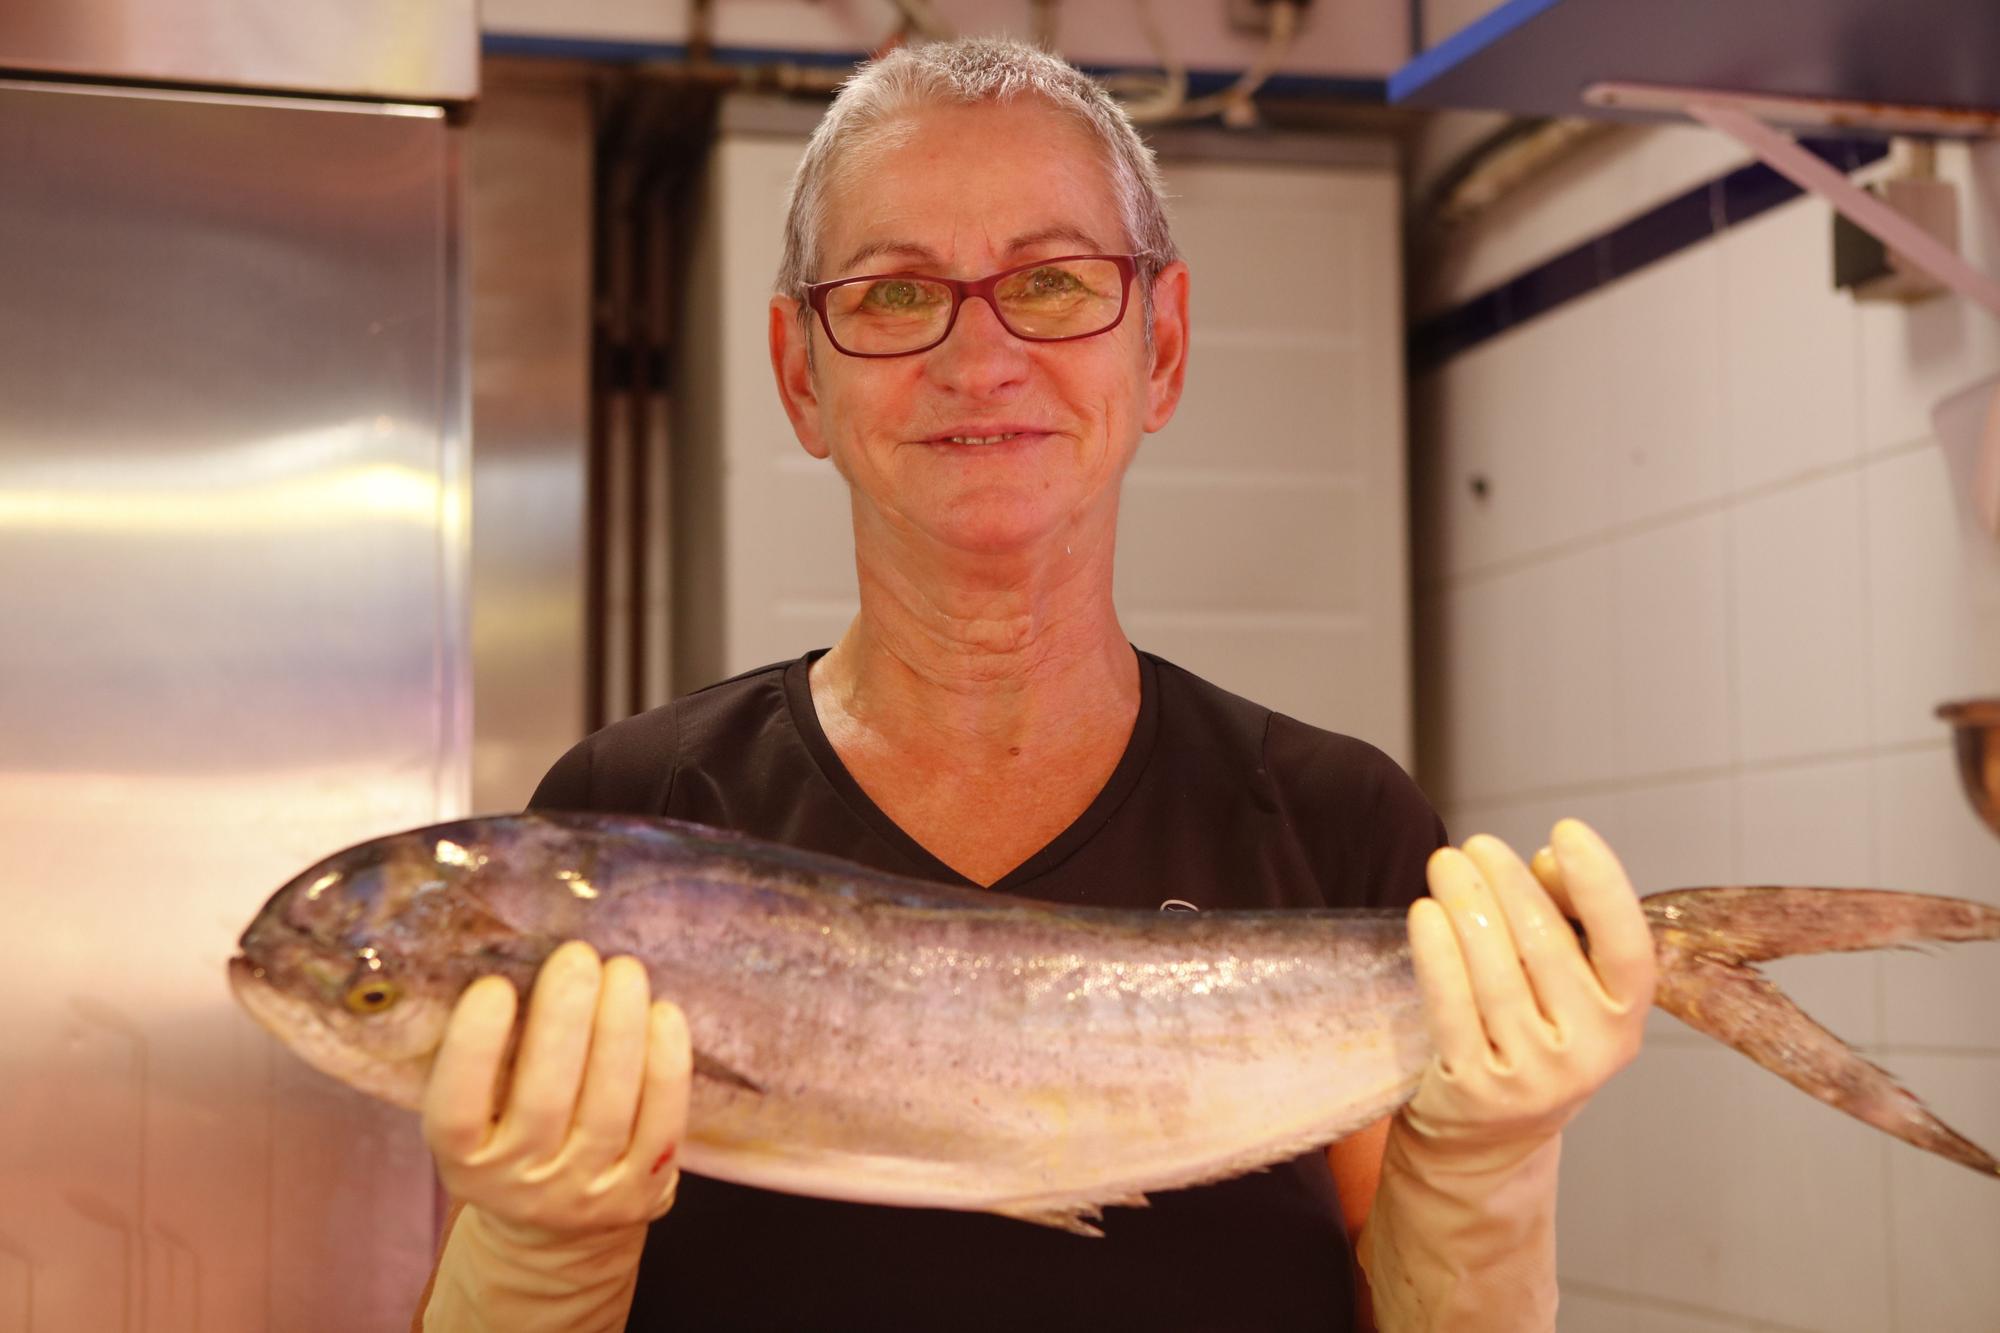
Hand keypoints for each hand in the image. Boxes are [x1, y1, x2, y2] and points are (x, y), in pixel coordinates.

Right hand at [422, 940, 690, 1240]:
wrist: (557, 1228)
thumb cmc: (511, 1137)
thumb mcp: (478, 1115)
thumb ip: (484, 1059)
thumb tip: (510, 957)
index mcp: (464, 1162)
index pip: (457, 1111)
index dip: (473, 1050)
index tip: (494, 986)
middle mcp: (521, 1184)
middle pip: (543, 1101)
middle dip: (563, 1020)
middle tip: (577, 956)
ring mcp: (586, 1193)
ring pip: (609, 1108)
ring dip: (620, 1029)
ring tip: (624, 970)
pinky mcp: (643, 1190)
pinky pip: (662, 1123)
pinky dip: (666, 1065)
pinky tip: (663, 1013)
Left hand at [1403, 818, 1654, 1158]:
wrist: (1489, 1132)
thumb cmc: (1531, 1027)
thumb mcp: (1566, 981)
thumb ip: (1565, 915)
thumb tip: (1544, 860)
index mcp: (1625, 1019)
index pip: (1627, 948)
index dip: (1601, 886)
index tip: (1565, 830)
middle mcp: (1589, 1054)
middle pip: (1547, 950)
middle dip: (1507, 886)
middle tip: (1475, 845)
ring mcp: (1532, 1079)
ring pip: (1496, 975)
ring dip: (1466, 908)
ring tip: (1445, 863)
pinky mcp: (1475, 1090)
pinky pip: (1452, 1009)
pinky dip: (1437, 956)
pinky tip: (1425, 913)